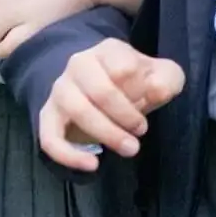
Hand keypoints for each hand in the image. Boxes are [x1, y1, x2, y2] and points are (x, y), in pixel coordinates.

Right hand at [36, 38, 183, 171]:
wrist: (98, 87)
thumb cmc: (134, 82)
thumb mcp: (160, 75)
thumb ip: (167, 79)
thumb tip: (157, 90)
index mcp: (108, 51)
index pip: (124, 68)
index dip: (141, 91)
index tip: (150, 102)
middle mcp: (79, 65)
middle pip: (100, 91)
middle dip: (126, 117)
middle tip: (142, 131)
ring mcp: (60, 90)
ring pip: (77, 111)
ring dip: (107, 134)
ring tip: (130, 149)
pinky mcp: (48, 116)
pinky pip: (49, 137)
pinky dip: (69, 155)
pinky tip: (92, 165)